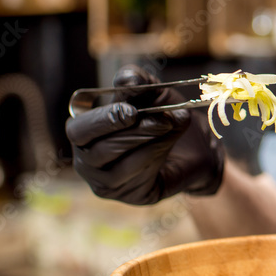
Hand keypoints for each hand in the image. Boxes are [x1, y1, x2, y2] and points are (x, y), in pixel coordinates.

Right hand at [65, 66, 224, 204]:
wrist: (196, 146)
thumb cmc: (162, 116)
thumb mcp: (151, 92)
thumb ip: (136, 81)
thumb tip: (127, 79)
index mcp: (84, 132)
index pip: (78, 130)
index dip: (102, 121)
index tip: (130, 111)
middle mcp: (87, 160)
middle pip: (97, 151)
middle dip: (130, 134)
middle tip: (160, 120)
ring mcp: (105, 183)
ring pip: (118, 167)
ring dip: (148, 143)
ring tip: (171, 125)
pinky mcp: (129, 196)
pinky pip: (137, 180)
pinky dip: (155, 159)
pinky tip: (169, 145)